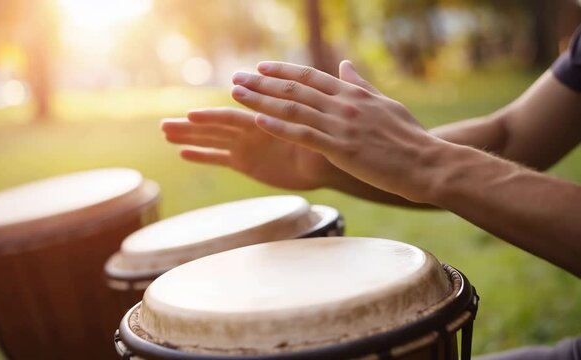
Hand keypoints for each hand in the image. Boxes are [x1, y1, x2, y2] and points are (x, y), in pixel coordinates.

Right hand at [161, 107, 337, 189]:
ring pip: (212, 139)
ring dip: (189, 136)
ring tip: (165, 132)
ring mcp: (245, 146)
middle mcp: (250, 131)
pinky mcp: (244, 162)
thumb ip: (303, 130)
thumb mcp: (314, 137)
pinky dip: (202, 155)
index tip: (191, 115)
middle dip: (191, 126)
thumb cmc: (321, 145)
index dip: (214, 118)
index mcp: (263, 122)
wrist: (321, 163)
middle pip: (215, 127)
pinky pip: (219, 158)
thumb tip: (305, 125)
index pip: (234, 119)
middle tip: (164, 124)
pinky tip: (183, 153)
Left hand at [231, 60, 442, 201]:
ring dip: (261, 99)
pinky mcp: (341, 148)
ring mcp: (341, 126)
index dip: (282, 71)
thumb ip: (361, 85)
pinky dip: (278, 126)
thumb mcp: (385, 104)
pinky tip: (257, 121)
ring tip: (237, 94)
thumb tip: (345, 66)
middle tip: (236, 77)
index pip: (310, 76)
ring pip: (293, 108)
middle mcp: (343, 104)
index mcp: (353, 94)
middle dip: (262, 82)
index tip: (260, 67)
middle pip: (295, 88)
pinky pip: (303, 135)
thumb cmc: (410, 136)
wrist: (427, 162)